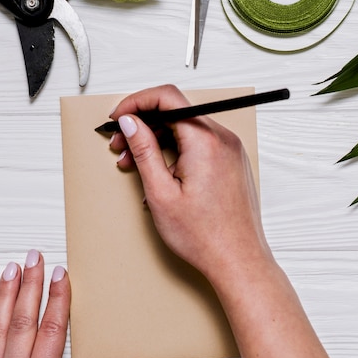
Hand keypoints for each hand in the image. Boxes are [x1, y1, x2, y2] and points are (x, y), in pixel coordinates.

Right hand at [109, 85, 272, 283]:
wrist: (238, 261)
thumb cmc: (205, 236)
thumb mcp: (161, 192)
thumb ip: (143, 150)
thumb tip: (130, 122)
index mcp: (205, 141)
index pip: (167, 97)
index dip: (136, 102)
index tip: (119, 117)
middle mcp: (223, 139)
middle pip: (175, 113)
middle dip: (142, 126)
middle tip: (119, 146)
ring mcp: (230, 150)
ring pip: (185, 129)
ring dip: (157, 141)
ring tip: (135, 165)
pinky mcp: (231, 162)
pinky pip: (199, 144)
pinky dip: (175, 151)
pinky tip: (160, 173)